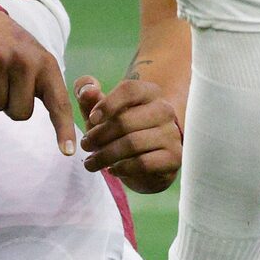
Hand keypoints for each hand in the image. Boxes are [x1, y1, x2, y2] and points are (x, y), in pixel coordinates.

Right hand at [0, 11, 76, 155]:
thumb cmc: (9, 46)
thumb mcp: (34, 59)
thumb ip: (43, 86)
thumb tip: (57, 122)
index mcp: (45, 64)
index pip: (58, 103)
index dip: (63, 129)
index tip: (68, 152)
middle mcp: (26, 61)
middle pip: (20, 113)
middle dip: (9, 105)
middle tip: (4, 80)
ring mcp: (0, 59)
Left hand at [75, 73, 184, 193]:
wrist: (147, 162)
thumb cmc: (119, 130)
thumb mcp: (101, 111)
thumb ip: (88, 95)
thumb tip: (87, 89)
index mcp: (149, 92)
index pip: (129, 90)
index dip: (107, 104)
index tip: (91, 119)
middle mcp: (164, 110)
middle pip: (125, 120)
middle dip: (99, 136)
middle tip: (85, 145)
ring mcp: (171, 134)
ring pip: (132, 144)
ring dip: (105, 155)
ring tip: (91, 162)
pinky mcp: (173, 158)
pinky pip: (143, 163)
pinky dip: (122, 168)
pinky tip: (112, 170)